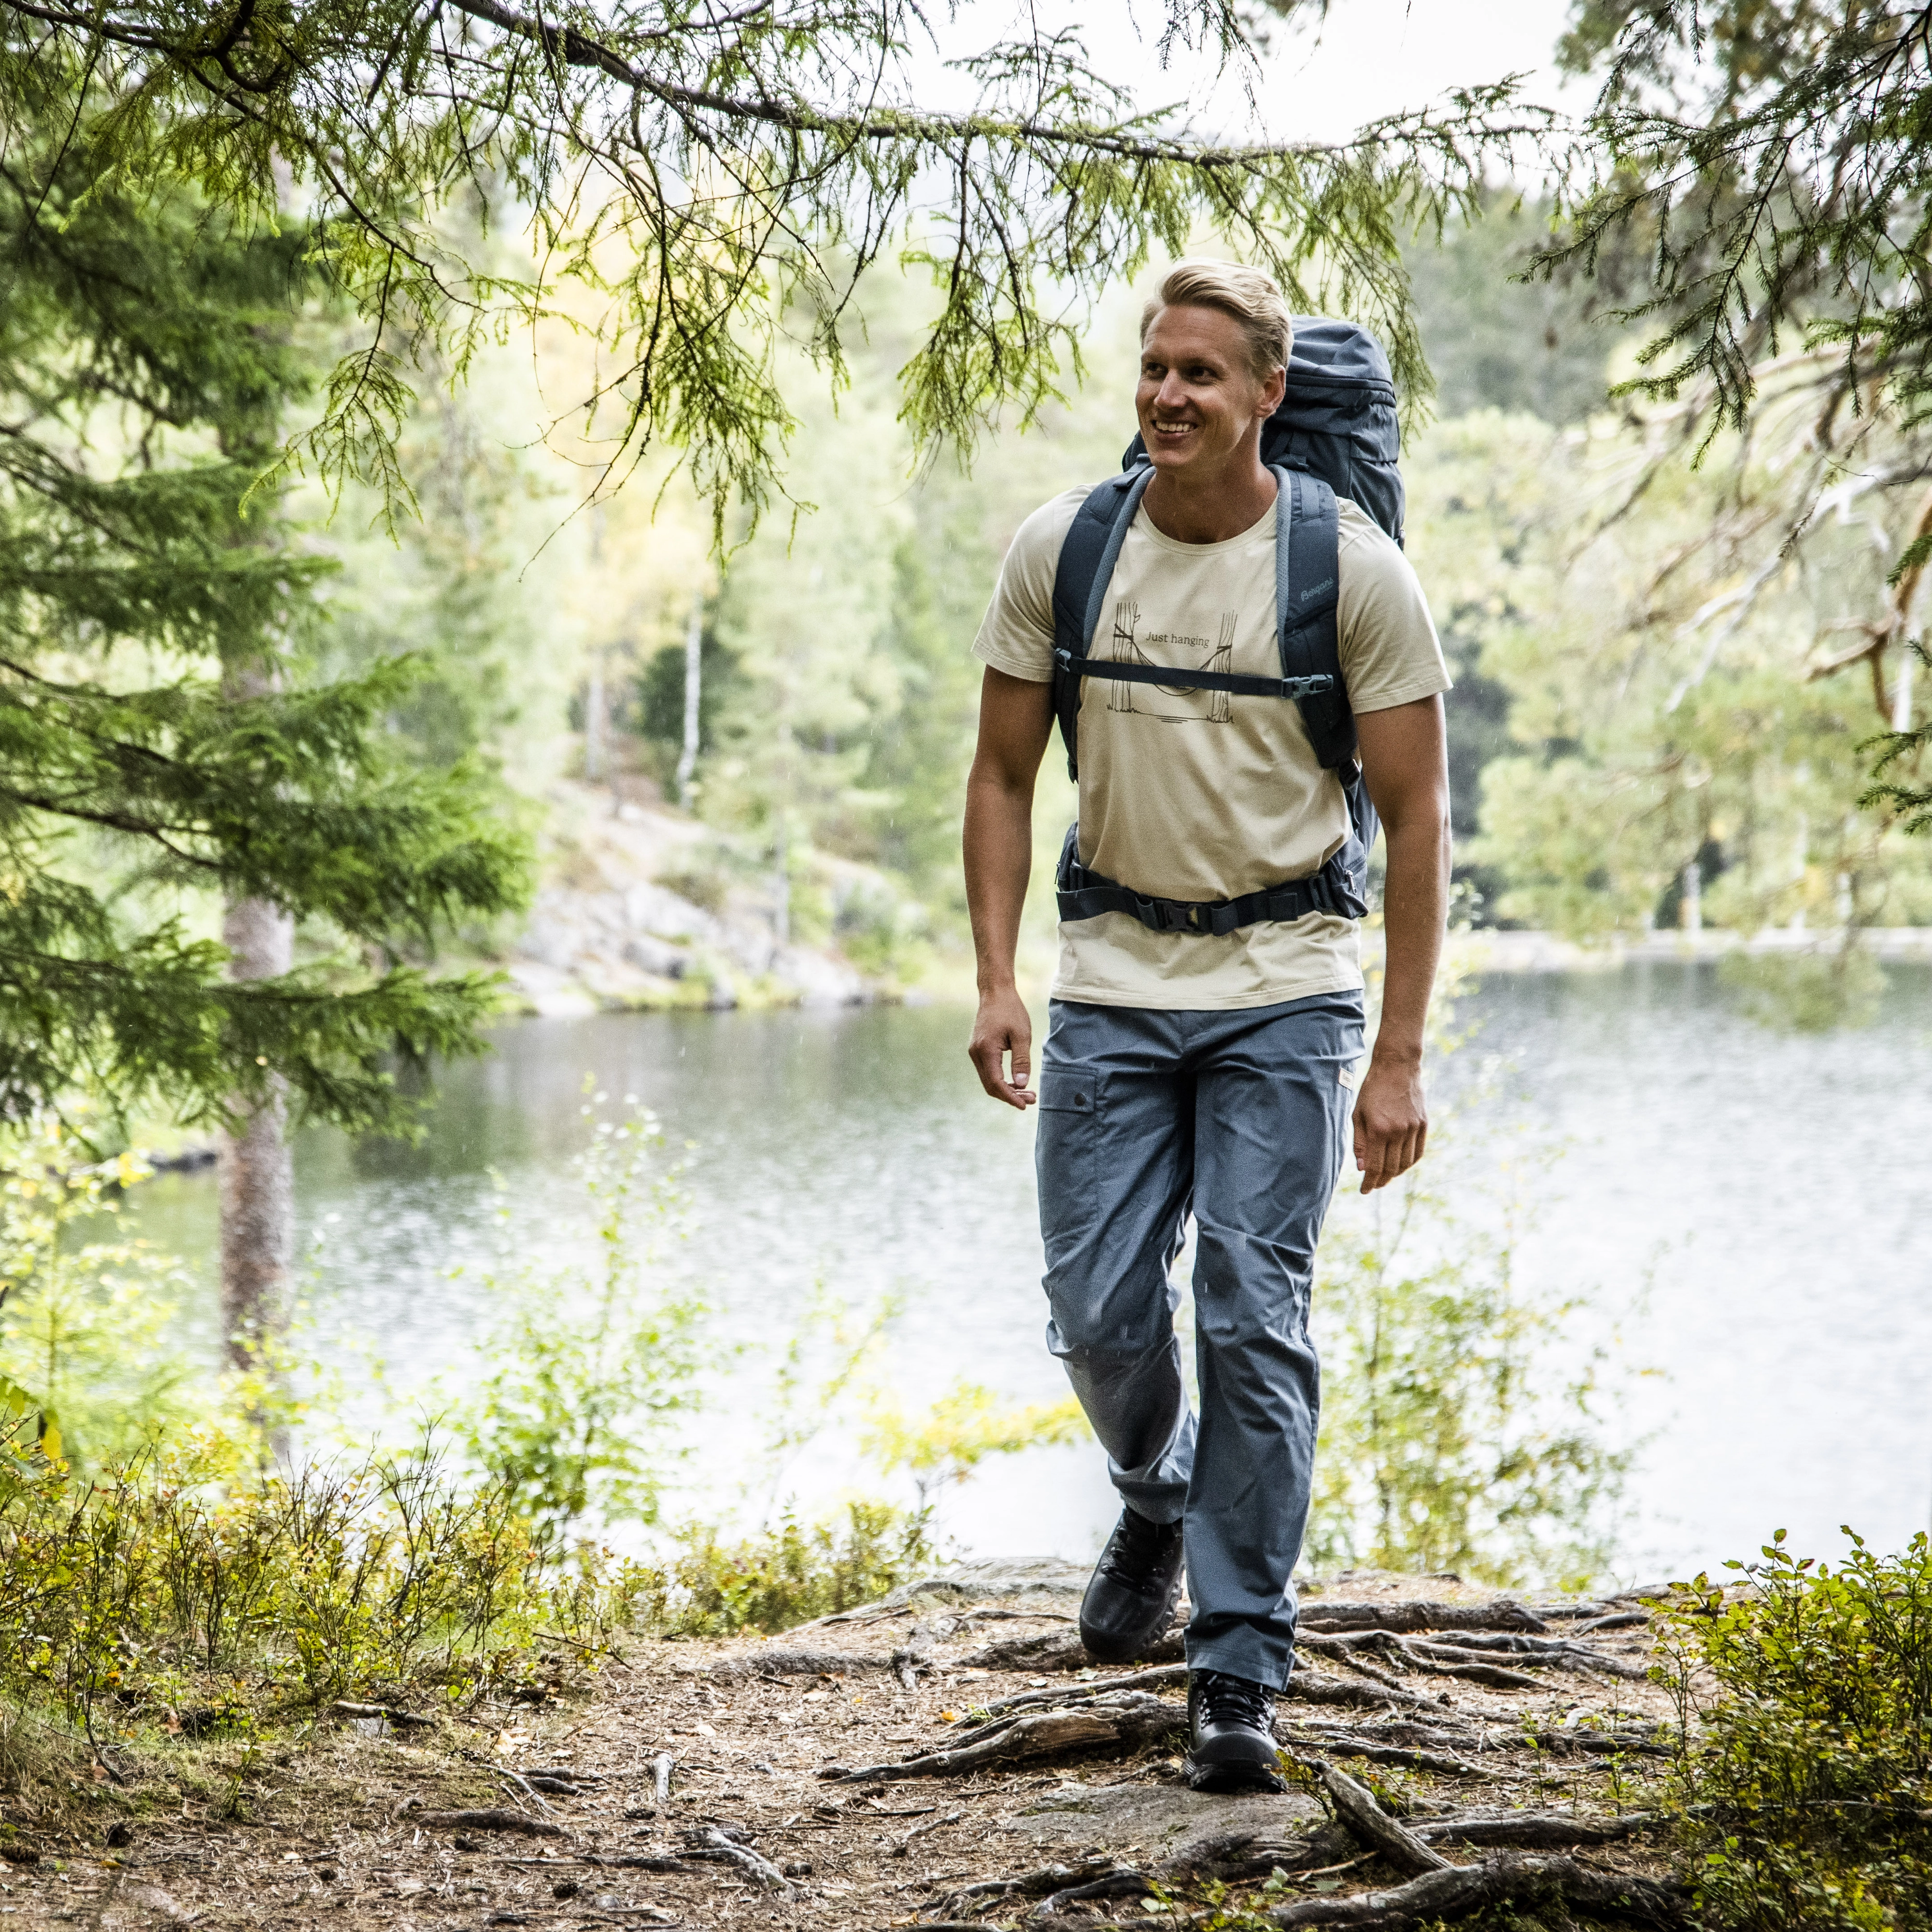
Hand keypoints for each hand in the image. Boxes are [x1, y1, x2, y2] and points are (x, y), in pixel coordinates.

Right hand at [968, 987, 1036, 1109]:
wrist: (995, 993)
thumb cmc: (1011, 1010)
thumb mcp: (1022, 1035)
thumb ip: (1021, 1061)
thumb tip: (1021, 1084)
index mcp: (986, 1050)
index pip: (996, 1083)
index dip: (1010, 1097)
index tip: (1025, 1105)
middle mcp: (976, 1054)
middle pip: (990, 1086)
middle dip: (1010, 1096)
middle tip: (1031, 1099)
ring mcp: (974, 1052)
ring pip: (988, 1081)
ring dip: (1006, 1089)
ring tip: (1027, 1093)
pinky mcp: (978, 1050)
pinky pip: (987, 1072)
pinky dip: (1001, 1080)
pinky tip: (1016, 1081)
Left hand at [1352, 1056, 1426, 1192]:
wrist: (1397, 1067)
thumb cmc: (1372, 1089)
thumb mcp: (1358, 1114)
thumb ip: (1359, 1142)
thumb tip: (1362, 1168)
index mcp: (1378, 1130)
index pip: (1375, 1166)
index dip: (1369, 1182)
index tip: (1364, 1191)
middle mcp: (1397, 1132)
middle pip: (1391, 1168)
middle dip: (1381, 1181)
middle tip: (1374, 1185)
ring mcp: (1413, 1128)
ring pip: (1406, 1163)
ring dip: (1395, 1174)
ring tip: (1385, 1176)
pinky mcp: (1423, 1124)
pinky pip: (1418, 1152)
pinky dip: (1409, 1163)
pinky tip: (1400, 1165)